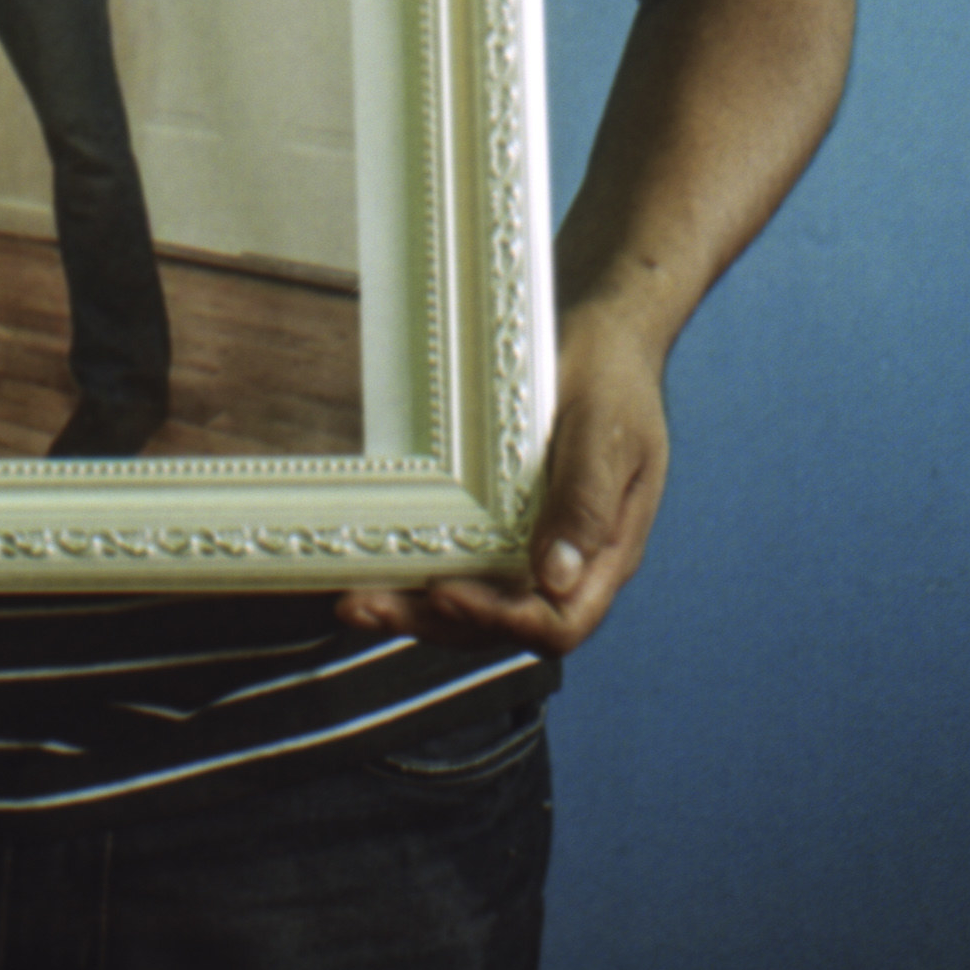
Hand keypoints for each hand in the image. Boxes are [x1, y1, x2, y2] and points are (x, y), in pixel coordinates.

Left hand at [334, 302, 669, 658]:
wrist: (604, 342)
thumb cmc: (615, 383)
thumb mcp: (609, 434)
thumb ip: (588, 502)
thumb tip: (556, 576)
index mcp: (606, 554)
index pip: (559, 622)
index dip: (503, 620)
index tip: (447, 592)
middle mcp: (566, 565)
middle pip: (501, 627)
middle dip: (434, 623)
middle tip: (368, 606)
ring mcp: (529, 547)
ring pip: (473, 607)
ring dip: (414, 612)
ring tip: (354, 604)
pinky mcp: (499, 526)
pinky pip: (461, 566)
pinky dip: (416, 579)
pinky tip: (371, 573)